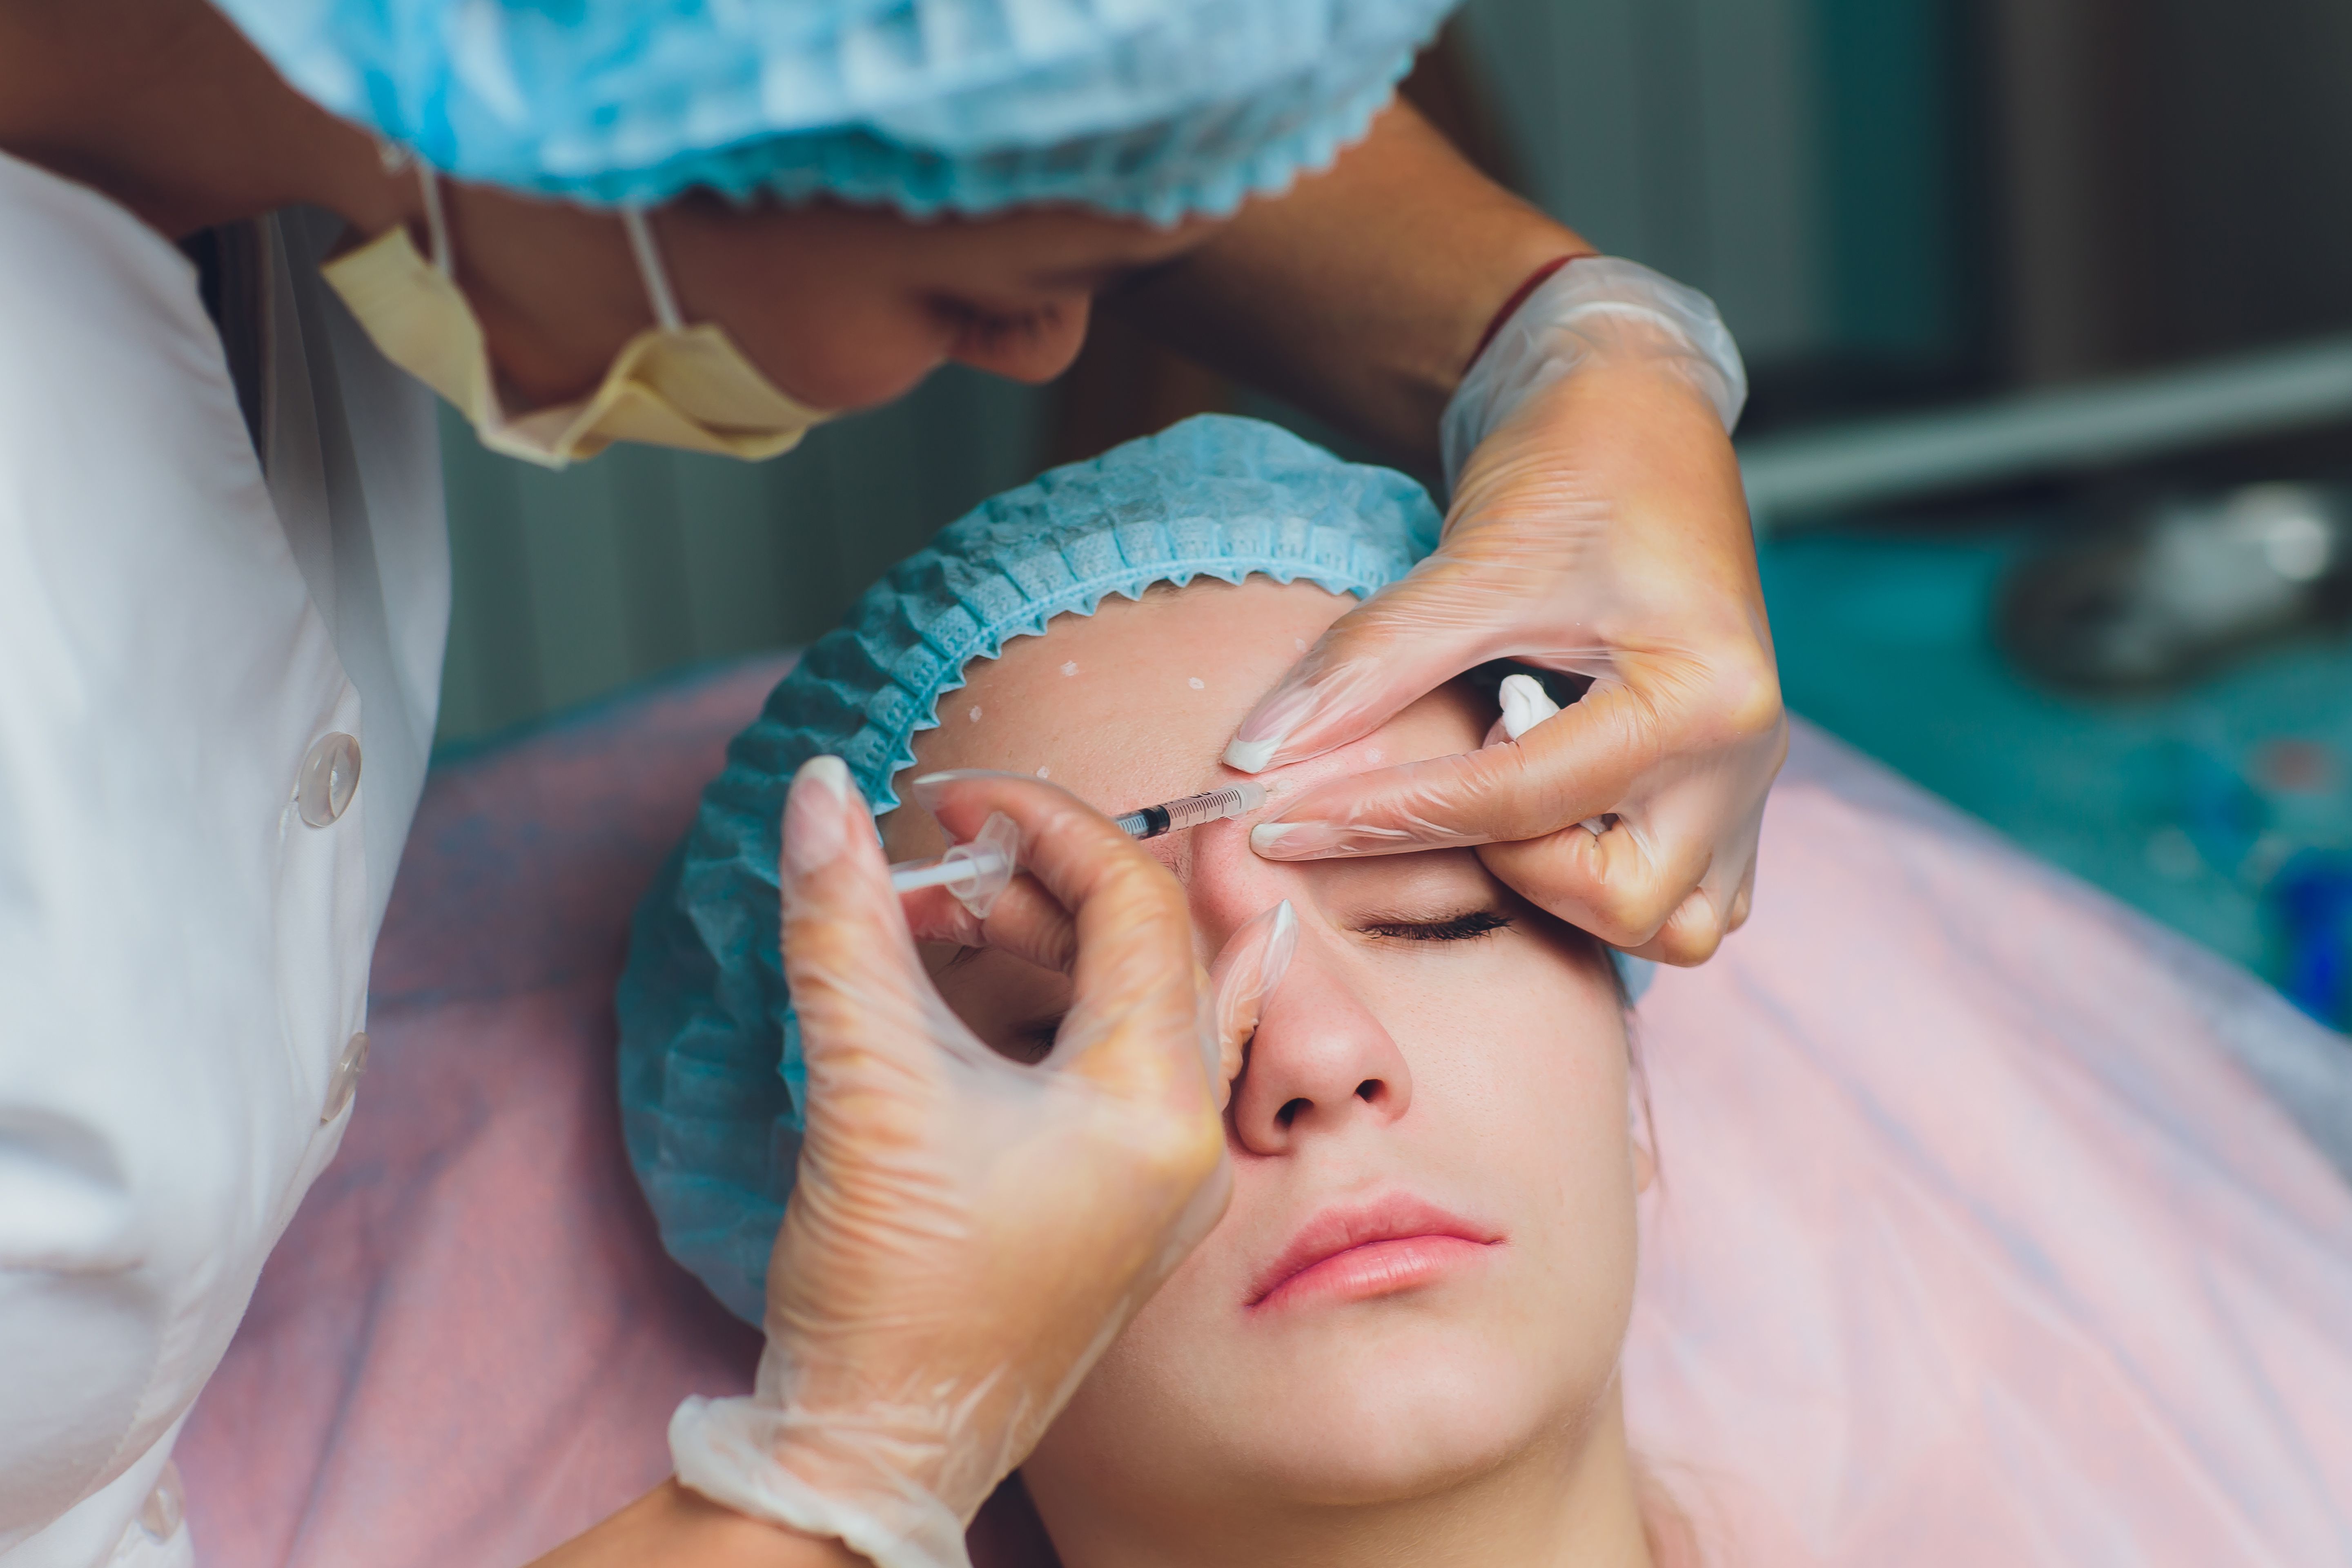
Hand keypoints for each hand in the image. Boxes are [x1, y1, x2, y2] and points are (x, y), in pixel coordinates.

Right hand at [670, 759, 1291, 1567]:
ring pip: (1128, 1003)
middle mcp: (1185, 1138)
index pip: (1134, 902)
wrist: (877, 1452)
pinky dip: (1053, 1003)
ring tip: (927, 918)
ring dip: (1038, 940)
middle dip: (1038, 881)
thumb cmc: (889, 1296)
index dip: (1045, 823)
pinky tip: (982, 977)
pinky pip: (1118, 1062)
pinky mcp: (1119, 1201)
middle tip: (935, 858)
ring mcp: (1161, 1177)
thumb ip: (843, 925)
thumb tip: (819, 790)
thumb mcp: (864, 1087)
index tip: (954, 798)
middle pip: (1143, 946)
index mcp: (1155, 1105)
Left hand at [1224, 259, 1787, 964]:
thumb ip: (1368, 666)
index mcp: (1705, 696)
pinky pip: (1685, 899)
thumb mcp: (1469, 562)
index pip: (1520, 803)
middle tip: (1446, 788)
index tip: (1282, 824)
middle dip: (1512, 869)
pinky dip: (1609, 882)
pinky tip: (1544, 816)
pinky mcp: (1728, 792)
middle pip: (1624, 902)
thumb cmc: (1575, 471)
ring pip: (1670, 922)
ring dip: (1569, 889)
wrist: (1637, 419)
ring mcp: (1747, 783)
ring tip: (1503, 797)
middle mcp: (1745, 756)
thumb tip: (1259, 754)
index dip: (1386, 818)